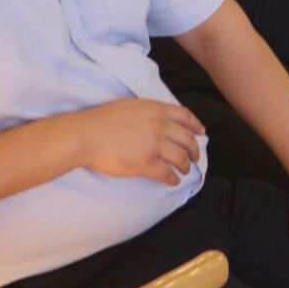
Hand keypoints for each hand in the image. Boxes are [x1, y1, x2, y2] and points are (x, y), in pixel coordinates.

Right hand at [73, 99, 205, 185]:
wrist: (86, 135)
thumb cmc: (102, 120)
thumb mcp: (131, 106)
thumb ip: (149, 111)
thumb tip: (159, 119)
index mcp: (156, 109)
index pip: (185, 116)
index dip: (196, 125)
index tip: (202, 132)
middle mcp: (160, 126)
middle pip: (187, 139)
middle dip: (194, 150)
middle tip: (196, 157)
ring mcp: (154, 145)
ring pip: (180, 157)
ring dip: (185, 165)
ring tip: (185, 170)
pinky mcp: (145, 163)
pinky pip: (166, 173)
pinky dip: (173, 178)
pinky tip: (173, 181)